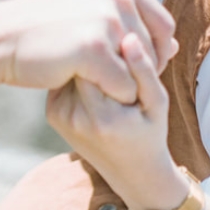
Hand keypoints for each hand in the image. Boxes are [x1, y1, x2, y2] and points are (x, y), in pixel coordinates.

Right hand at [0, 0, 177, 103]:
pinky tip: (84, 84)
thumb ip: (130, 21)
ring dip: (122, 83)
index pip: (163, 24)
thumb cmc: (45, 26)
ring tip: (91, 77)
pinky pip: (125, 87)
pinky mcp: (93, 48)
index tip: (125, 63)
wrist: (2, 36)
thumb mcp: (89, 9)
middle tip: (105, 75)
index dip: (154, 51)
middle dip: (138, 70)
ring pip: (141, 70)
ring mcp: (106, 18)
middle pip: (157, 48)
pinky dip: (110, 96)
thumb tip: (176, 45)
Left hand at [46, 34, 188, 209]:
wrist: (129, 172)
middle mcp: (74, 117)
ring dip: (83, 62)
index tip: (122, 43)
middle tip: (110, 47)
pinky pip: (63, 81)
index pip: (96, 62)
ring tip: (102, 64)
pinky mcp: (52, 113)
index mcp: (103, 117)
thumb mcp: (157, 103)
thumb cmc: (149, 133)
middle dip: (94, 53)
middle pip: (77, 63)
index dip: (110, 47)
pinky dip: (77, 74)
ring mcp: (58, 116)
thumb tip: (130, 37)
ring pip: (68, 69)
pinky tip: (90, 75)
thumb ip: (144, 71)